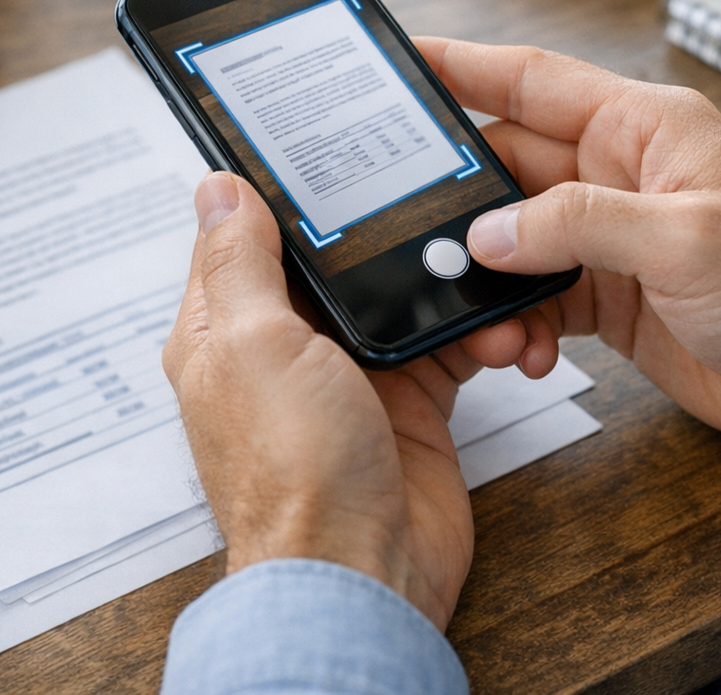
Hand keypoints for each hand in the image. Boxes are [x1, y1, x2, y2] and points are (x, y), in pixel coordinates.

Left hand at [163, 172, 477, 628]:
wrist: (363, 571)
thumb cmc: (292, 474)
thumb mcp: (252, 344)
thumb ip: (238, 263)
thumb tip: (218, 189)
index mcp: (227, 329)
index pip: (251, 235)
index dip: (288, 194)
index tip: (333, 150)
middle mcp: (284, 348)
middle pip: (340, 261)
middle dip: (391, 235)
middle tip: (438, 203)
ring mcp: (348, 376)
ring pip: (404, 295)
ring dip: (448, 285)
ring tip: (483, 284)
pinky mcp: (407, 403)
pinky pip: (448, 343)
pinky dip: (481, 333)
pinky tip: (502, 335)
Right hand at [418, 38, 720, 475]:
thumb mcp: (683, 241)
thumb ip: (577, 226)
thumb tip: (489, 231)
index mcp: (643, 128)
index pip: (529, 81)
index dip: (459, 67)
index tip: (398, 60)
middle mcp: (621, 176)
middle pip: (506, 167)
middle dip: (456, 199)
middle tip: (402, 221)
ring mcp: (615, 240)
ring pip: (513, 239)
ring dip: (486, 275)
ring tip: (476, 310)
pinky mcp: (614, 299)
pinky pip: (537, 297)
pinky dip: (517, 322)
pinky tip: (522, 348)